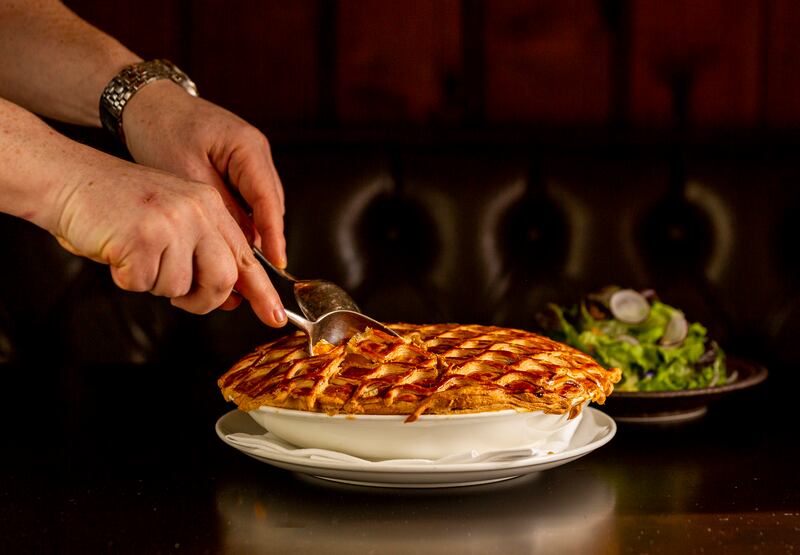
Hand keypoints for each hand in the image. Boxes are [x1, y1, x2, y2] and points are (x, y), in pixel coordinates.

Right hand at [52, 154, 286, 326]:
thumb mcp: (172, 218)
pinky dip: (126, 277)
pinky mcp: (143, 236)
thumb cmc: (116, 206)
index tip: (276, 317)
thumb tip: (230, 295)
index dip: (262, 292)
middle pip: (222, 280)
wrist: (67, 179)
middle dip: (202, 299)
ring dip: (153, 282)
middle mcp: (198, 211)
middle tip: (181, 296)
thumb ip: (203, 249)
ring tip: (135, 252)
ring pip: (178, 287)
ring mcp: (172, 222)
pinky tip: (117, 250)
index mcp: (210, 206)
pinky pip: (143, 284)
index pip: (246, 256)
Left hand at [120, 80, 286, 268]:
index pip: (269, 200)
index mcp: (248, 148)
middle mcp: (257, 152)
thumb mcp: (186, 174)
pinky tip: (227, 241)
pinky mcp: (238, 165)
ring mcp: (250, 158)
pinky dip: (241, 220)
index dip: (274, 236)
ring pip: (260, 205)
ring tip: (238, 263)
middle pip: (270, 205)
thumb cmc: (162, 130)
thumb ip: (217, 208)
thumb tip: (240, 244)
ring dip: (252, 232)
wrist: (146, 102)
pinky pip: (247, 199)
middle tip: (254, 273)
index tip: (276, 264)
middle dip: (265, 240)